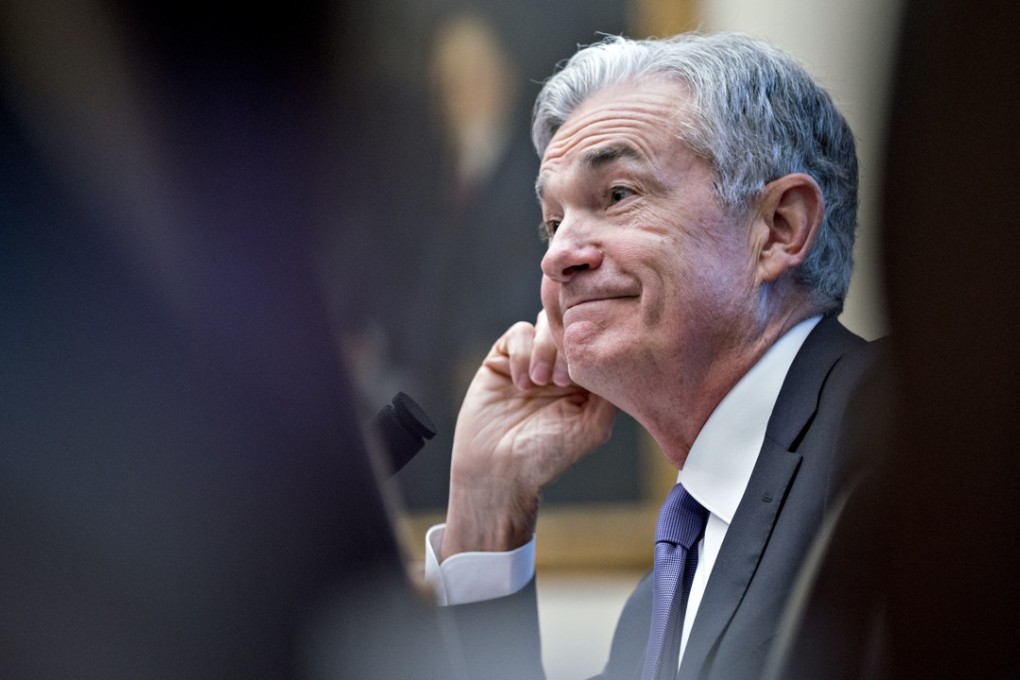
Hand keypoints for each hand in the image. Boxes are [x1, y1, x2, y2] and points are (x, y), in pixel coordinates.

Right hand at [440, 311, 616, 558]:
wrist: (498, 469)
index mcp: (585, 378)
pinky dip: (522, 353)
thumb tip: (620, 353)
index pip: (596, 339)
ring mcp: (531, 359)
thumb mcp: (593, 426)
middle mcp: (560, 364)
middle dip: (567, 348)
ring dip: (545, 350)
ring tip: (540, 384)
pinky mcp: (503, 358)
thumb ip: (610, 390)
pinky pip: (517, 333)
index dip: (592, 347)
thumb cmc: (548, 455)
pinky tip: (521, 384)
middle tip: (561, 382)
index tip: (580, 379)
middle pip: (570, 324)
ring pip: (545, 323)